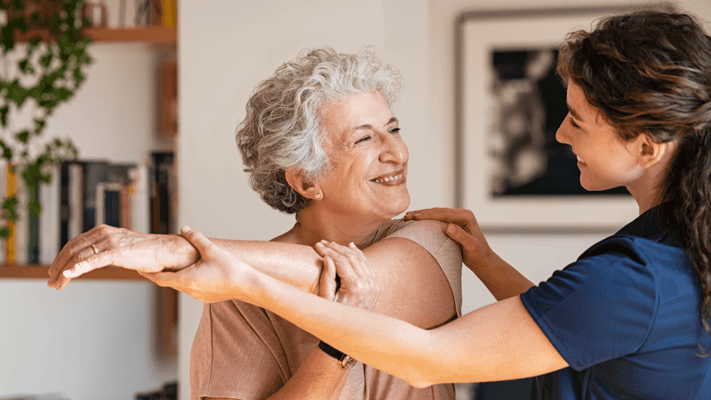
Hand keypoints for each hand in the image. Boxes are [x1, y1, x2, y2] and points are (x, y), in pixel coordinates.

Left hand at [47, 224, 197, 289]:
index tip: (54, 271)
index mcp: (103, 231)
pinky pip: (92, 260)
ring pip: (79, 256)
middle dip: (58, 267)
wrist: (166, 251)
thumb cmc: (147, 253)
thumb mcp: (121, 249)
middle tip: (51, 282)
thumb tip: (94, 261)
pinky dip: (77, 267)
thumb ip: (107, 252)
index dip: (61, 258)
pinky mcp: (117, 251)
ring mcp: (110, 241)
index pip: (75, 244)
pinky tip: (68, 275)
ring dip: (64, 272)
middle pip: (73, 249)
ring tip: (57, 285)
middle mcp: (103, 233)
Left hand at [140, 226, 255, 302]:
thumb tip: (184, 228)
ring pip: (182, 286)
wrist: (248, 286)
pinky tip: (196, 273)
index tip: (139, 270)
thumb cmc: (230, 269)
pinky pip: (193, 289)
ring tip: (175, 268)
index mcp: (186, 279)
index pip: (160, 279)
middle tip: (154, 266)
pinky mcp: (207, 298)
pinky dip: (189, 281)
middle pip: (170, 282)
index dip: (148, 274)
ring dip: (177, 277)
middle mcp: (189, 290)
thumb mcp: (211, 249)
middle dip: (162, 274)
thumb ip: (195, 238)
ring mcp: (199, 296)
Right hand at [314, 241, 378, 310]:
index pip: (340, 260)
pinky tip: (350, 246)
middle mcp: (367, 283)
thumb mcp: (326, 300)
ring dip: (345, 249)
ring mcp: (373, 284)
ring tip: (331, 244)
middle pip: (350, 256)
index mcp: (355, 286)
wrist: (353, 332)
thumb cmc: (335, 317)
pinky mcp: (375, 285)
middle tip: (322, 242)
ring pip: (360, 258)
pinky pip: (366, 264)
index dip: (328, 251)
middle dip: (335, 247)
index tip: (317, 246)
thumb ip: (326, 278)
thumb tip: (327, 258)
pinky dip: (358, 254)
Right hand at [405, 207, 492, 270]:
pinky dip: (427, 219)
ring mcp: (458, 218)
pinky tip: (417, 222)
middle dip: (421, 213)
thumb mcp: (471, 247)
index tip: (414, 217)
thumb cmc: (479, 256)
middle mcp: (462, 214)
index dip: (427, 215)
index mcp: (466, 216)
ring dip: (422, 215)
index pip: (443, 213)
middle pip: (438, 211)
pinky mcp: (454, 223)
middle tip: (406, 216)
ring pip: (437, 213)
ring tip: (408, 217)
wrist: (484, 261)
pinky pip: (438, 219)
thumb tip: (448, 226)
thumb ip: (461, 236)